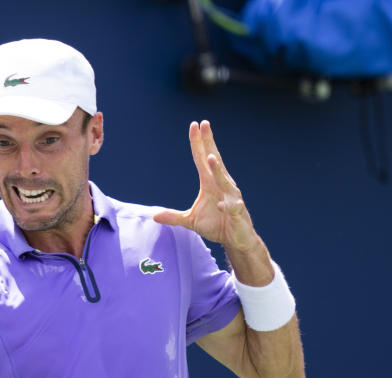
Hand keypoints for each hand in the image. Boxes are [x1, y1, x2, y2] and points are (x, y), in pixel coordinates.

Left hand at [153, 121, 260, 252]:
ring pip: (224, 181)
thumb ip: (174, 217)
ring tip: (211, 159)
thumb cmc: (216, 225)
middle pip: (215, 161)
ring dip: (218, 171)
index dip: (199, 143)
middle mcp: (222, 185)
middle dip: (209, 144)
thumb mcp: (191, 221)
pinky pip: (233, 207)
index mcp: (210, 183)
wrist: (237, 240)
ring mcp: (231, 198)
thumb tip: (153, 216)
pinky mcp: (238, 213)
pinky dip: (228, 206)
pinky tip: (221, 205)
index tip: (195, 125)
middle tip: (205, 125)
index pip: (202, 159)